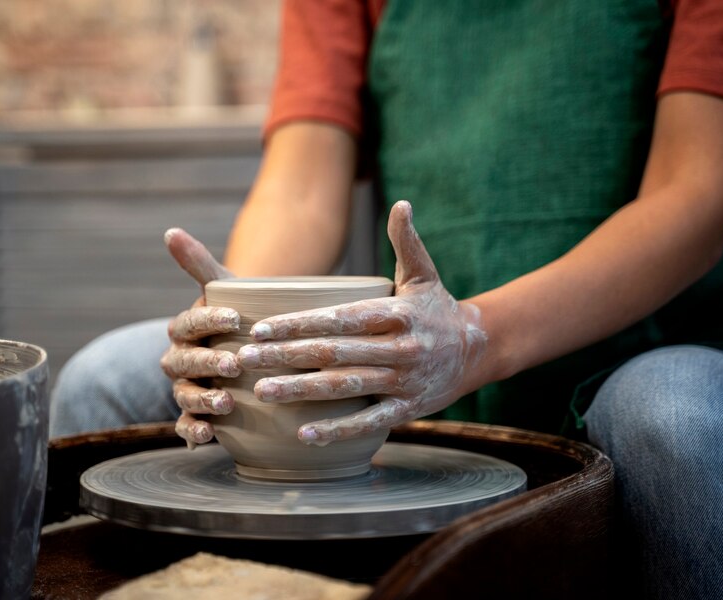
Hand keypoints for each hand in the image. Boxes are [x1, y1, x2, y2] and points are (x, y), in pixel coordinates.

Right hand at [158, 228, 239, 445]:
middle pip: (185, 362)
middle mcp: (179, 359)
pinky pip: (185, 425)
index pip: (190, 323)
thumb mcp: (224, 289)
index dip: (210, 320)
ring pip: (184, 395)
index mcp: (184, 328)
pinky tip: (210, 434)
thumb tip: (170, 231)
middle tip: (235, 365)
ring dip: (202, 400)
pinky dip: (193, 430)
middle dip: (208, 364)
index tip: (236, 318)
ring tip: (226, 403)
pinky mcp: (194, 413)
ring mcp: (185, 387)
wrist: (248, 345)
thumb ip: (198, 264)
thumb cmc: (237, 316)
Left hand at [236, 200, 486, 443]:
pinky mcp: (407, 409)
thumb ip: (408, 241)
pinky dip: (336, 430)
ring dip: (300, 391)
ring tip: (262, 392)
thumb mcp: (425, 274)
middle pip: (333, 353)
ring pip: (344, 387)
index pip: (338, 318)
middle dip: (285, 357)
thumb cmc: (439, 309)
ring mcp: (403, 381)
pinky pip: (368, 422)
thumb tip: (401, 204)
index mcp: (396, 313)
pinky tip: (304, 435)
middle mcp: (399, 348)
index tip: (259, 328)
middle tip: (243, 359)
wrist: (479, 350)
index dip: (298, 324)